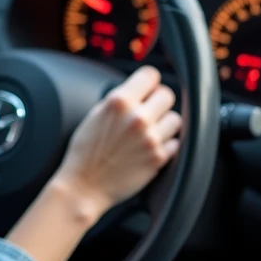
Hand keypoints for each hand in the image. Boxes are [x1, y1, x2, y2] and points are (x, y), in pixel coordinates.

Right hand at [51, 66, 181, 221]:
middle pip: (167, 94)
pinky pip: (175, 142)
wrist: (85, 186)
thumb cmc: (85, 152)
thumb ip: (120, 99)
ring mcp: (150, 138)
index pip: (151, 74)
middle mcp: (138, 117)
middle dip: (157, 101)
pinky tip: (150, 147)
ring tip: (150, 131)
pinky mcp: (158, 158)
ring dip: (164, 123)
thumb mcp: (95, 114)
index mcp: (119, 101)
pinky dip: (166, 144)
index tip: (147, 89)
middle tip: (148, 111)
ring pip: (175, 118)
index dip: (148, 82)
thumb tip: (139, 90)